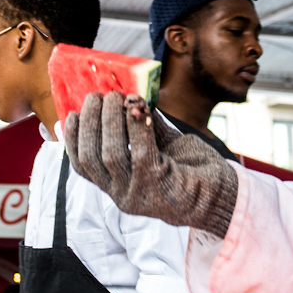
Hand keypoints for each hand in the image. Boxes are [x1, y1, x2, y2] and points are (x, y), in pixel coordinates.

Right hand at [62, 93, 238, 236]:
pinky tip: (140, 109)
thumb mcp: (160, 147)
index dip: (72, 139)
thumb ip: (142, 127)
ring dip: (111, 121)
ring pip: (111, 154)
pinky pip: (140, 152)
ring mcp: (138, 193)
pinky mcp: (157, 187)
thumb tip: (127, 94)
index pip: (82, 166)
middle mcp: (121, 195)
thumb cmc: (189, 170)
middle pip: (91, 157)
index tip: (72, 113)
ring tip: (117, 97)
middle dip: (91, 122)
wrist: (221, 198)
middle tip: (99, 96)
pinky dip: (138, 127)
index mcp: (116, 186)